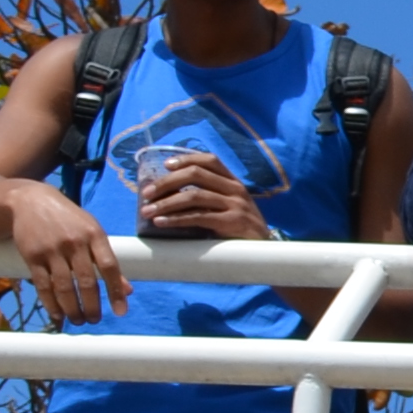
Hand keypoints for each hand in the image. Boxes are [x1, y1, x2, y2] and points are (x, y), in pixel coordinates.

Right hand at [3, 177, 126, 326]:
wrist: (29, 201)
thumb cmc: (69, 220)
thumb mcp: (92, 232)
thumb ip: (108, 260)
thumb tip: (128, 290)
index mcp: (94, 235)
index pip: (109, 267)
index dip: (116, 291)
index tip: (121, 312)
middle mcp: (74, 242)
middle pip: (86, 281)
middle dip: (92, 306)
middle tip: (94, 321)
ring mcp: (52, 249)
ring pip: (64, 287)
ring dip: (72, 309)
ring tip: (79, 321)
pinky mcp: (32, 256)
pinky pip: (43, 285)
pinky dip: (51, 304)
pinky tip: (58, 315)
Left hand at [128, 148, 267, 242]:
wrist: (266, 253)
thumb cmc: (241, 230)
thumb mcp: (231, 207)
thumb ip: (211, 197)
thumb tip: (171, 194)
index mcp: (234, 182)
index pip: (209, 160)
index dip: (185, 159)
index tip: (165, 166)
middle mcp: (236, 190)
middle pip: (195, 174)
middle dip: (166, 182)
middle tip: (146, 193)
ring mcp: (236, 206)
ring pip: (193, 196)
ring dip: (166, 203)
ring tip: (147, 211)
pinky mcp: (232, 223)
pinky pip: (198, 217)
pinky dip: (176, 219)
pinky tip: (161, 223)